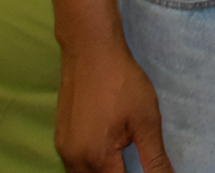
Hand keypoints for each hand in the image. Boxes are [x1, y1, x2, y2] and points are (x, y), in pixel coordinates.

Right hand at [56, 41, 173, 172]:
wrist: (91, 53)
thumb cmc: (122, 83)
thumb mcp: (146, 121)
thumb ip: (155, 158)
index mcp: (98, 159)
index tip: (146, 169)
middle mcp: (75, 161)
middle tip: (132, 164)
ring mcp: (64, 150)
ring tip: (121, 162)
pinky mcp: (60, 139)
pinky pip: (74, 165)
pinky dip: (90, 166)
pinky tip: (104, 151)